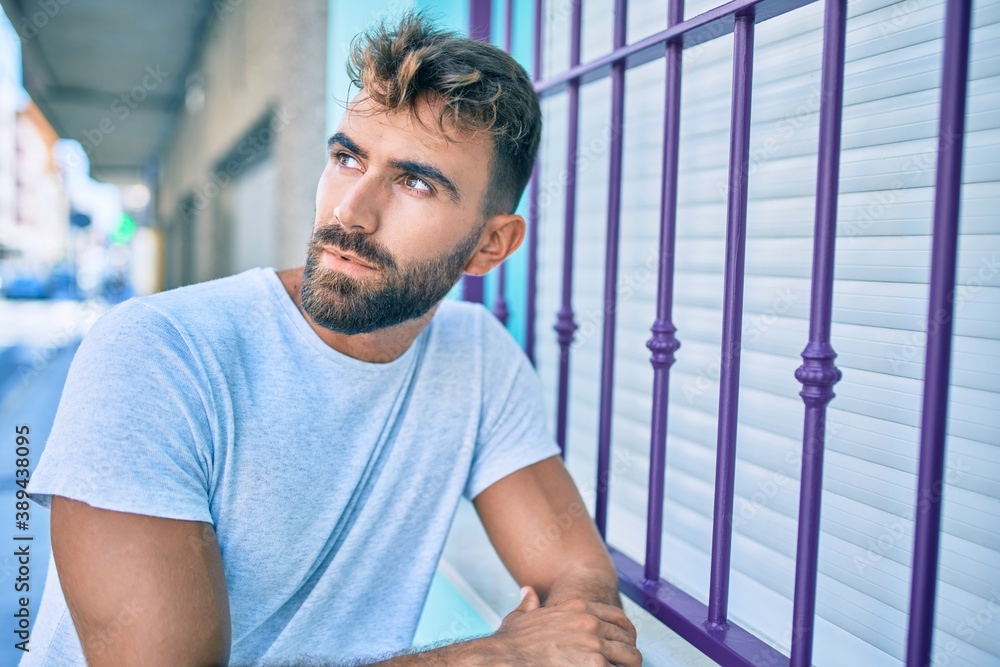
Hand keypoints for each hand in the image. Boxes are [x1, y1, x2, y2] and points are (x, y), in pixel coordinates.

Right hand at [487, 586, 641, 666]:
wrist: (505, 657)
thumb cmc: (511, 642)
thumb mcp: (522, 616)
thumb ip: (529, 603)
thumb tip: (528, 591)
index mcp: (578, 608)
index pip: (618, 617)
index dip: (625, 632)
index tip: (625, 643)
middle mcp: (590, 623)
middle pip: (627, 637)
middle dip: (627, 652)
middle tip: (623, 663)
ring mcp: (594, 644)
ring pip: (631, 657)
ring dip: (626, 666)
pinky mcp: (595, 666)